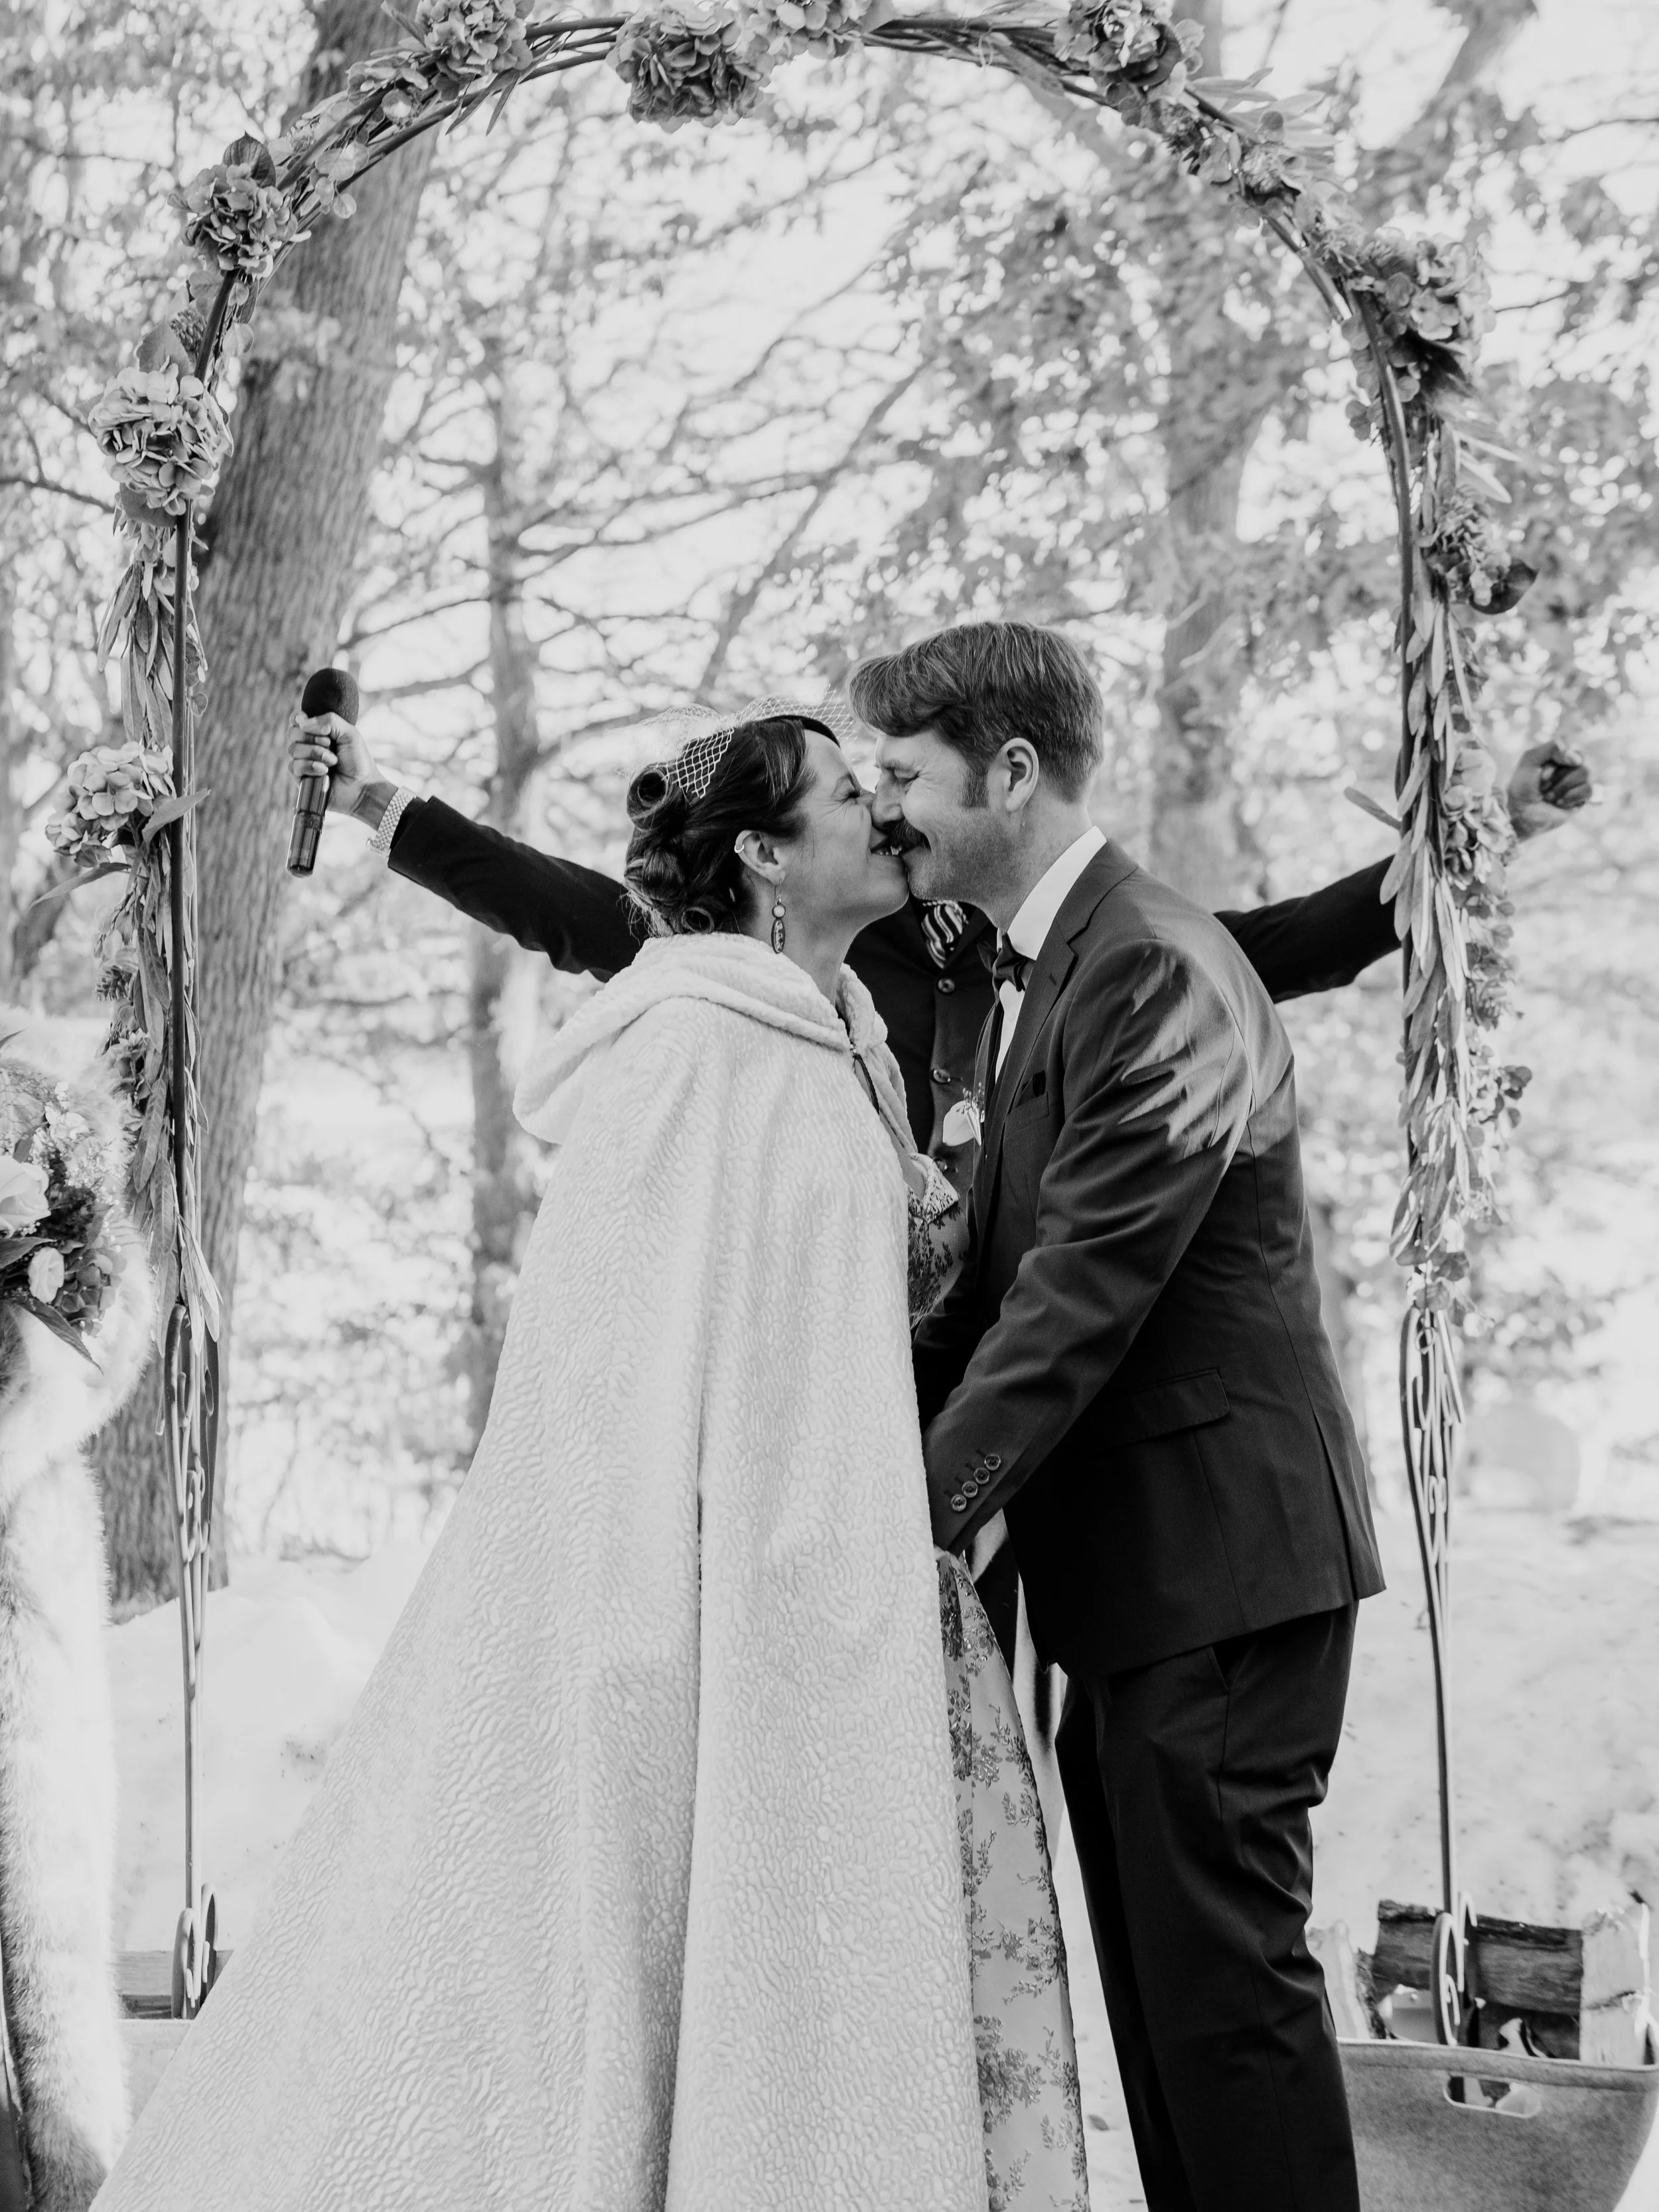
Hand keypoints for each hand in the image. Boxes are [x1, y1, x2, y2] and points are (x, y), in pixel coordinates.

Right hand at [286, 710, 387, 824]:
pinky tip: (324, 772)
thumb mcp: (349, 734)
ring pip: (293, 749)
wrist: (361, 787)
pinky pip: (294, 767)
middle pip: (292, 733)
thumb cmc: (358, 761)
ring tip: (333, 762)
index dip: (298, 718)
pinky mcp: (301, 779)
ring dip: (315, 753)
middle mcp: (308, 746)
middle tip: (330, 744)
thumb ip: (329, 721)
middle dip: (311, 737)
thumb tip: (303, 722)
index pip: (297, 720)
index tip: (305, 719)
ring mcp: (303, 762)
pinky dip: (310, 767)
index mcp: (318, 732)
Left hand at [1506, 740, 1592, 842]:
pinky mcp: (1580, 799)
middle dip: (1557, 775)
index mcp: (1558, 757)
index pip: (1571, 748)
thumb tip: (1577, 759)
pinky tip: (1559, 803)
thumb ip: (1553, 747)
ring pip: (1585, 773)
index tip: (1542, 774)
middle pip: (1579, 761)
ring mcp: (1576, 784)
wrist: (1521, 813)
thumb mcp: (1531, 759)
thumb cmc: (1522, 787)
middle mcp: (1569, 768)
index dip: (1559, 759)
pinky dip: (1571, 796)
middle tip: (1542, 786)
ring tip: (1548, 797)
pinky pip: (1588, 790)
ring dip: (1562, 786)